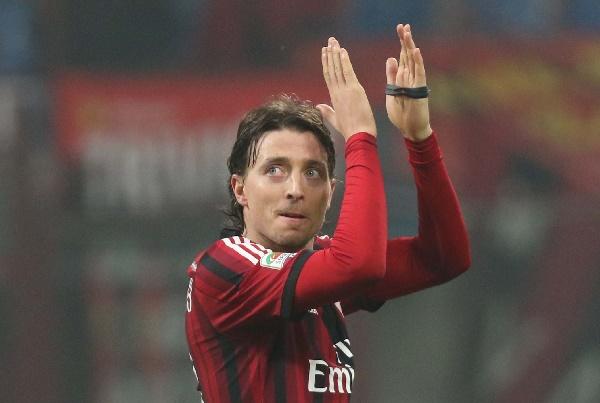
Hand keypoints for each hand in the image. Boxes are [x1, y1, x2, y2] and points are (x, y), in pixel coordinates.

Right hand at [317, 37, 376, 140]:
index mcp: (334, 98)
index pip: (329, 76)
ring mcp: (345, 90)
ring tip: (334, 42)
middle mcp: (337, 92)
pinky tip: (342, 51)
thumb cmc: (350, 130)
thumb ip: (327, 112)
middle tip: (329, 41)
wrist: (358, 135)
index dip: (326, 63)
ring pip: (338, 69)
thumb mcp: (336, 120)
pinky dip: (345, 62)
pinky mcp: (355, 90)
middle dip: (330, 54)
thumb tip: (318, 106)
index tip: (325, 52)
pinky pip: (348, 73)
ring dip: (336, 54)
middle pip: (331, 69)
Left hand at [386, 24, 431, 141]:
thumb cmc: (401, 114)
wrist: (411, 130)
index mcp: (402, 78)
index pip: (402, 56)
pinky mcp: (419, 90)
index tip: (400, 29)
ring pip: (413, 61)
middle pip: (408, 55)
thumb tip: (391, 58)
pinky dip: (418, 62)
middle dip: (405, 40)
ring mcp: (415, 83)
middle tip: (403, 25)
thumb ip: (392, 76)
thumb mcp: (392, 92)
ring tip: (407, 32)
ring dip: (410, 46)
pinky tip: (416, 51)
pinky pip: (419, 73)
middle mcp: (410, 78)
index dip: (401, 43)